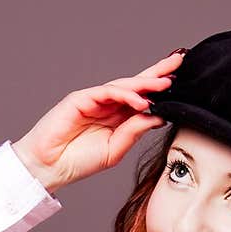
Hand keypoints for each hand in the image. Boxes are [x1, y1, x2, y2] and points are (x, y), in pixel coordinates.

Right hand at [11, 49, 184, 192]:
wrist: (50, 167)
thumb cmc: (78, 161)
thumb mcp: (115, 150)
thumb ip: (134, 132)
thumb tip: (157, 117)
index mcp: (116, 118)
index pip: (142, 99)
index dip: (159, 89)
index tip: (180, 81)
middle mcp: (107, 105)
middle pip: (136, 85)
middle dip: (157, 74)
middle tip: (178, 63)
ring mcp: (93, 100)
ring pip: (124, 86)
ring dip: (145, 84)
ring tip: (165, 82)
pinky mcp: (80, 98)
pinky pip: (107, 92)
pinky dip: (125, 95)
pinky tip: (140, 101)